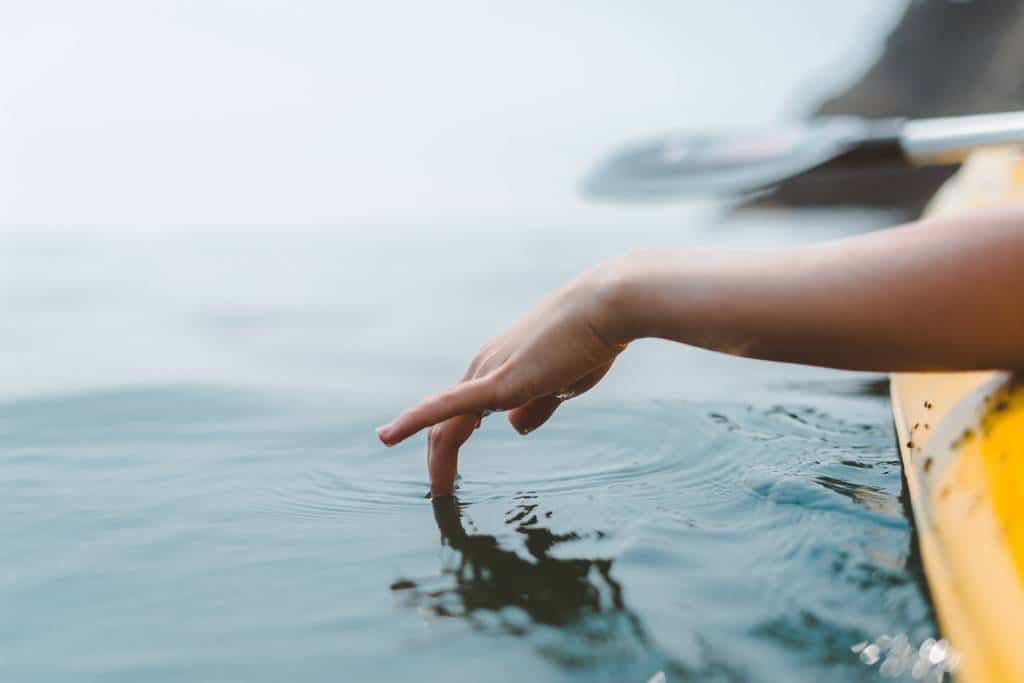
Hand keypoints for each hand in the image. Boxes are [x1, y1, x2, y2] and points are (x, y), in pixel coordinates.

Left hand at [376, 263, 629, 495]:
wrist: (605, 310)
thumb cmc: (590, 343)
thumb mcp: (562, 384)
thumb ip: (537, 406)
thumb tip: (515, 428)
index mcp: (498, 369)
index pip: (461, 412)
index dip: (449, 444)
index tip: (447, 475)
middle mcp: (484, 367)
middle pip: (446, 421)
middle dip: (440, 459)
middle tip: (440, 491)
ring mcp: (487, 372)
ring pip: (446, 424)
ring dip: (438, 460)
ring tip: (439, 493)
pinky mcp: (498, 381)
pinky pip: (447, 405)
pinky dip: (414, 421)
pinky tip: (387, 437)